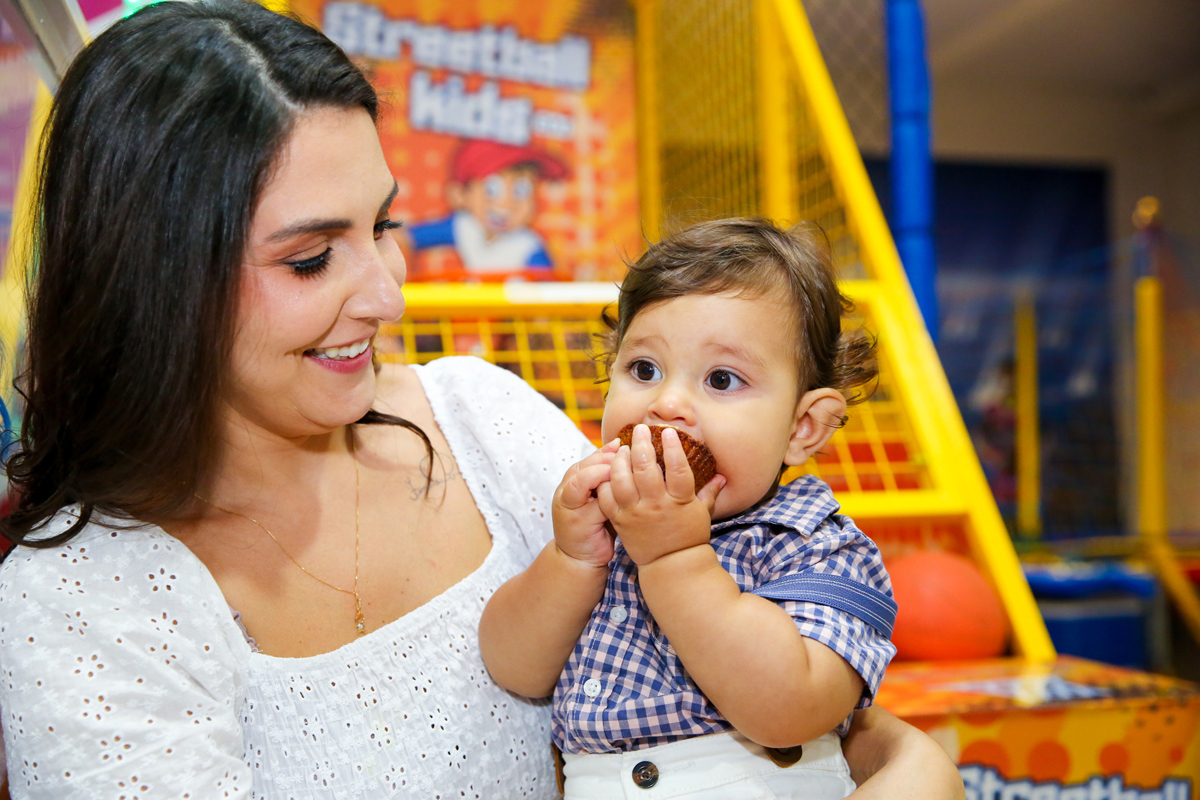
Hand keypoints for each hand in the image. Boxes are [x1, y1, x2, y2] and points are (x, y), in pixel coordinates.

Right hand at [552, 440, 619, 568]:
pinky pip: (595, 505)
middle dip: (605, 460)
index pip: (589, 459)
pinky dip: (609, 498)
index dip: (607, 451)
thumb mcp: (600, 497)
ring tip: (625, 475)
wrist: (580, 559)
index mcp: (572, 481)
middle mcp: (566, 491)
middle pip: (583, 466)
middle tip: (628, 458)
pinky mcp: (578, 523)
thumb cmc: (595, 525)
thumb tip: (623, 447)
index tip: (626, 447)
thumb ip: (607, 477)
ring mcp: (569, 507)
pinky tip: (626, 498)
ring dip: (602, 474)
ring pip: (582, 481)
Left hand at [597, 424, 724, 565]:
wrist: (671, 565)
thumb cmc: (689, 536)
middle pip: (645, 469)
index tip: (668, 432)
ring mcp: (635, 513)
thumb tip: (722, 475)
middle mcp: (655, 506)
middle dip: (641, 444)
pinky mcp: (619, 521)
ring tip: (623, 448)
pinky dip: (605, 482)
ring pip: (621, 480)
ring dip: (620, 460)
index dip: (673, 448)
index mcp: (679, 501)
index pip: (677, 469)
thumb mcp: (702, 512)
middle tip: (641, 429)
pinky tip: (609, 470)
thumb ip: (710, 491)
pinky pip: (606, 498)